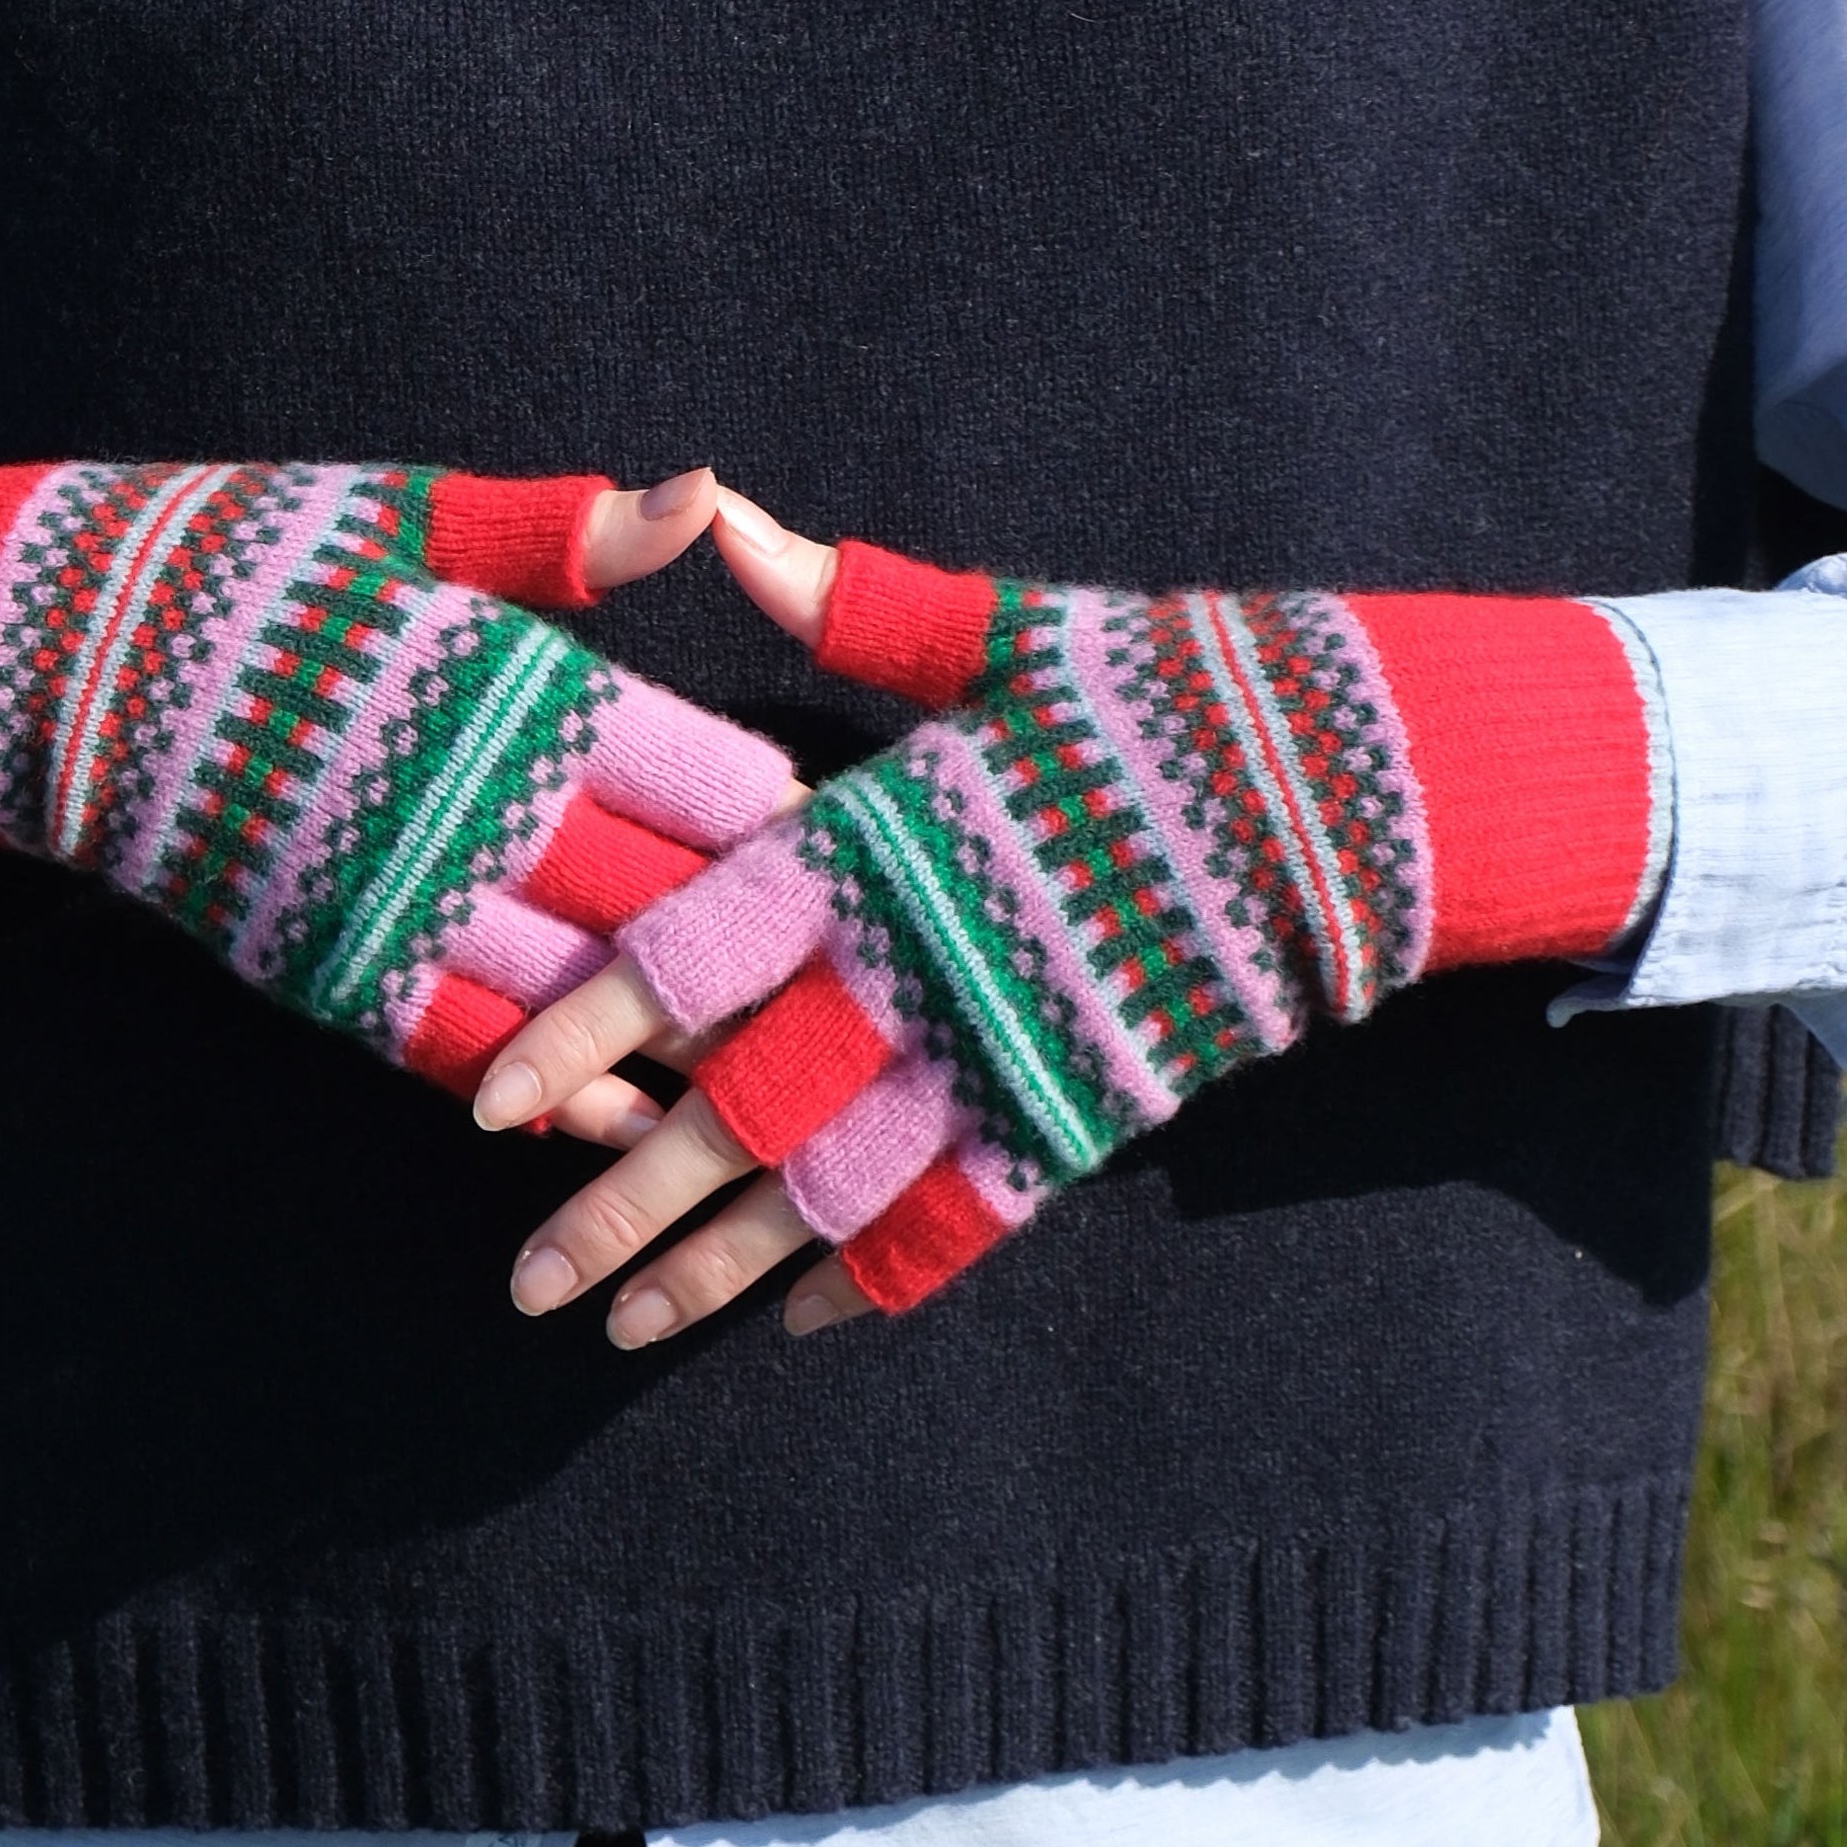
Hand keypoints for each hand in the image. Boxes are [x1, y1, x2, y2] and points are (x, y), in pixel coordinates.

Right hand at [0, 452, 801, 1102]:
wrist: (50, 662)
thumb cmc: (247, 559)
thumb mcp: (406, 518)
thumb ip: (562, 534)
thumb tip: (707, 498)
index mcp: (507, 681)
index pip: (698, 773)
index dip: (792, 821)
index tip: (877, 844)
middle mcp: (466, 804)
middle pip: (664, 898)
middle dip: (770, 947)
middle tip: (878, 988)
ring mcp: (395, 899)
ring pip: (581, 996)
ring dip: (683, 1045)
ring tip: (794, 1087)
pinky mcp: (329, 966)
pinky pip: (466, 1049)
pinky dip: (552, 1089)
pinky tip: (622, 1123)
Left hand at [483, 489, 1667, 1321]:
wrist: (1360, 789)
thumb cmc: (1162, 690)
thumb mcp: (1005, 634)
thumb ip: (850, 603)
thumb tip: (713, 512)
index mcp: (887, 840)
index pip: (696, 952)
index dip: (586, 1028)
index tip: (486, 1103)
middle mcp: (930, 964)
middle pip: (743, 1108)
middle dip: (624, 1205)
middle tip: (522, 1285)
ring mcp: (1009, 1054)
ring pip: (837, 1193)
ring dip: (723, 1269)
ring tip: (623, 1333)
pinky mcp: (1083, 1110)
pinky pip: (960, 1219)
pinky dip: (875, 1277)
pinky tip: (794, 1324)